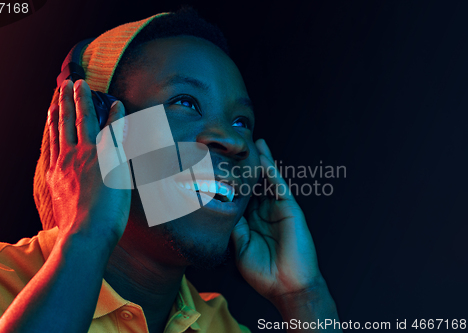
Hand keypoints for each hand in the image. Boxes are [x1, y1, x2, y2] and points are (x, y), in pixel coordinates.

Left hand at [46, 79, 130, 244]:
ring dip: (56, 111)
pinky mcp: (54, 178)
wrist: (87, 232)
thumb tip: (116, 114)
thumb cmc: (111, 207)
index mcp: (95, 152)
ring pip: (57, 131)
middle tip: (68, 83)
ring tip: (55, 98)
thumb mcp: (122, 171)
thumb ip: (118, 141)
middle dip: (70, 99)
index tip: (95, 90)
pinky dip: (50, 133)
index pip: (94, 120)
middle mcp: (76, 154)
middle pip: (70, 120)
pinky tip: (50, 129)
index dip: (94, 103)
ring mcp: (62, 165)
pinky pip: (51, 148)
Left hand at [231, 139, 321, 305]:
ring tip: (252, 142)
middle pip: (253, 185)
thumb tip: (225, 207)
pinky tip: (263, 155)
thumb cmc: (263, 274)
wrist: (287, 287)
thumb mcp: (240, 249)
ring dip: (260, 161)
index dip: (231, 183)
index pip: (240, 197)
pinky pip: (278, 185)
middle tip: (235, 148)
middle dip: (246, 167)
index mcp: (251, 224)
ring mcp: (277, 210)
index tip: (217, 167)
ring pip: (266, 180)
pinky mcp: (289, 209)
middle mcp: (263, 214)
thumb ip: (234, 227)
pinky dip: (271, 169)